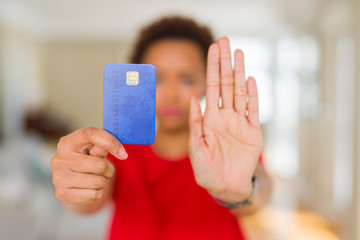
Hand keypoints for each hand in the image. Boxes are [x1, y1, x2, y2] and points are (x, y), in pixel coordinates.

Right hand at [51, 127, 127, 205]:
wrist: (71, 183)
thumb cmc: (86, 161)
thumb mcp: (93, 150)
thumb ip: (101, 147)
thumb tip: (113, 149)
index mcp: (68, 142)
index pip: (90, 134)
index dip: (110, 142)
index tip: (123, 154)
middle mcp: (59, 159)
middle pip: (99, 164)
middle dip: (107, 169)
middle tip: (103, 170)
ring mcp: (59, 177)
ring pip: (98, 182)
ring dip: (102, 181)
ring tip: (94, 178)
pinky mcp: (62, 194)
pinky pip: (94, 195)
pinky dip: (97, 193)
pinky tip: (88, 188)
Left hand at [188, 37, 262, 202]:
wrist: (224, 186)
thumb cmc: (206, 169)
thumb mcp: (195, 145)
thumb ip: (195, 121)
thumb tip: (193, 97)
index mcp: (210, 118)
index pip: (212, 87)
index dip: (212, 67)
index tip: (212, 49)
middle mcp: (226, 116)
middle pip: (226, 83)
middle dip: (225, 62)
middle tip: (225, 41)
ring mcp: (240, 122)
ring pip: (240, 92)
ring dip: (239, 72)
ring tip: (238, 53)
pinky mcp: (253, 132)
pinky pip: (253, 110)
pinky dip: (253, 95)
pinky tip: (250, 79)